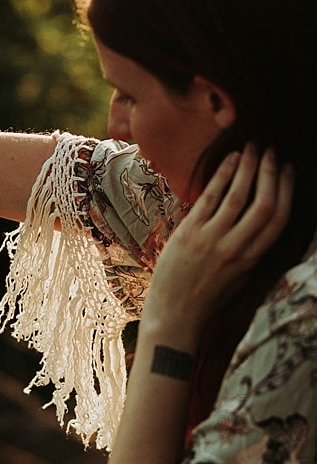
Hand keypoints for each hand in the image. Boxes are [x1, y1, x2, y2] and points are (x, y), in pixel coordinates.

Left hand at [142, 144, 294, 346]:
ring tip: (253, 147)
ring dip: (248, 167)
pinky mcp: (189, 234)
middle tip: (273, 151)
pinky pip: (210, 198)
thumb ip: (250, 250)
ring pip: (239, 196)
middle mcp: (237, 248)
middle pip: (265, 203)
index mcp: (253, 259)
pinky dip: (222, 176)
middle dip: (271, 172)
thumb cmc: (205, 297)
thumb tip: (259, 222)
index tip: (289, 170)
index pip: (279, 218)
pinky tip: (229, 160)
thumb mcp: (239, 277)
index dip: (287, 190)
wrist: (174, 316)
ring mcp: (212, 240)